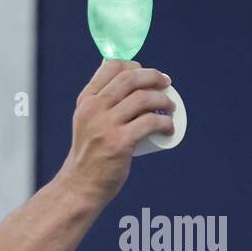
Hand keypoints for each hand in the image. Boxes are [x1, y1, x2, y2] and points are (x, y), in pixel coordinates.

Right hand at [59, 60, 175, 205]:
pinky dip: (165, 122)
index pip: (111, 66)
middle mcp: (94, 109)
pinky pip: (150, 123)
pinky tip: (169, 127)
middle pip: (130, 79)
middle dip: (154, 77)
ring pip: (142, 99)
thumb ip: (100, 105)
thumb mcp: (87, 122)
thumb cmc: (90, 154)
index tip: (149, 74)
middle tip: (166, 84)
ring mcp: (106, 126)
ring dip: (163, 99)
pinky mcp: (119, 143)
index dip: (135, 65)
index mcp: (86, 100)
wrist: (81, 185)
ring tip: (170, 108)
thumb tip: (128, 85)